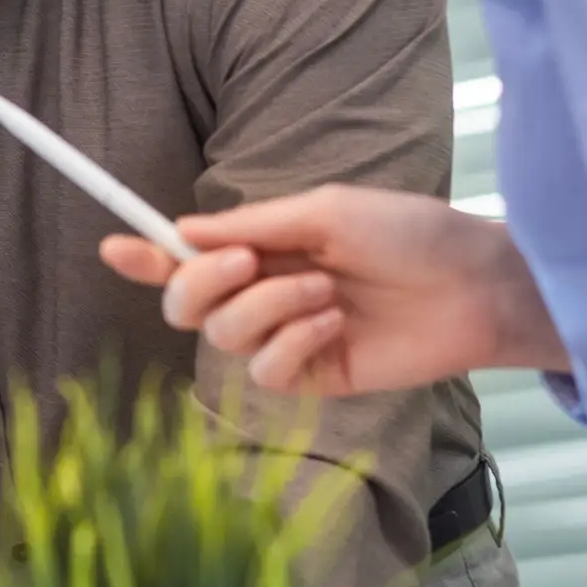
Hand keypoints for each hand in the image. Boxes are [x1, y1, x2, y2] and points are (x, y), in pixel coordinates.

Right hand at [101, 184, 566, 398]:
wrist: (473, 284)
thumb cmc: (409, 232)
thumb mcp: (325, 210)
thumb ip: (250, 223)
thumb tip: (180, 232)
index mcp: (264, 247)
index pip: (187, 257)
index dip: (145, 255)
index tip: (112, 245)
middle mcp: (266, 294)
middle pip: (185, 305)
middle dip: (200, 282)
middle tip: (245, 261)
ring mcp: (287, 338)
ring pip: (222, 336)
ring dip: (265, 307)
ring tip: (325, 290)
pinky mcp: (314, 376)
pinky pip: (265, 370)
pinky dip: (290, 341)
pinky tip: (332, 324)